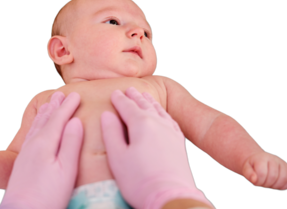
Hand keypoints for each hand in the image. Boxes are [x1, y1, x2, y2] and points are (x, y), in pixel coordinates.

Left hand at [0, 91, 82, 208]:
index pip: (59, 119)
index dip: (68, 106)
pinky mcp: (22, 161)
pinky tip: (36, 128)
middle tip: (61, 94)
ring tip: (49, 104)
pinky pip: (30, 134)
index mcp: (45, 143)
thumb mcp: (67, 170)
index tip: (76, 94)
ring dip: (44, 114)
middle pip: (46, 119)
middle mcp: (33, 144)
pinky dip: (36, 125)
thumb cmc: (48, 195)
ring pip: (37, 126)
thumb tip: (75, 121)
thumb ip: (71, 144)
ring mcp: (26, 152)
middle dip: (55, 106)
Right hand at [101, 87, 212, 208]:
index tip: (114, 93)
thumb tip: (107, 115)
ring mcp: (171, 132)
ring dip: (150, 102)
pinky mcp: (179, 143)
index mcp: (141, 124)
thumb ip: (111, 133)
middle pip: (144, 105)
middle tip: (129, 89)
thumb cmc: (139, 181)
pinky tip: (162, 115)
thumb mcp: (117, 157)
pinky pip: (170, 120)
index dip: (119, 99)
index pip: (127, 107)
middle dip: (135, 97)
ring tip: (145, 96)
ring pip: (159, 111)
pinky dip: (163, 113)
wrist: (170, 197)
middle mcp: (158, 123)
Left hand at [242, 151, 286, 189]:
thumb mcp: (246, 168)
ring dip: (275, 185)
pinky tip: (276, 184)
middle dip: (266, 184)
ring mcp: (283, 164)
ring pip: (284, 179)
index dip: (258, 181)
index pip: (262, 173)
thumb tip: (254, 180)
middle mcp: (274, 159)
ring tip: (269, 183)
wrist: (259, 160)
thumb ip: (248, 174)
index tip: (255, 180)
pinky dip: (284, 185)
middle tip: (262, 182)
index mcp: (262, 158)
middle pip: (273, 177)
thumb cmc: (252, 166)